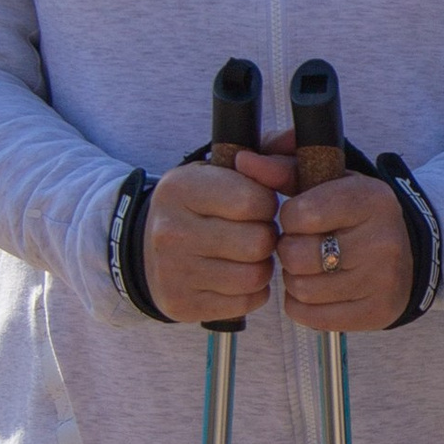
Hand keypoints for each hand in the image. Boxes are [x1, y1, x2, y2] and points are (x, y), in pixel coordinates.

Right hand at [142, 150, 281, 324]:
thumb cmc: (198, 206)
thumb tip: (296, 139)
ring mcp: (174, 272)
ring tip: (246, 255)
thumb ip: (264, 152)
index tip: (257, 205)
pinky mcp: (183, 304)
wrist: (147, 250)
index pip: (253, 201)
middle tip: (254, 232)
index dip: (267, 204)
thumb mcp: (220, 169)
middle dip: (266, 237)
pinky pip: (246, 302)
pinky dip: (251, 292)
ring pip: (255, 275)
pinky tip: (235, 277)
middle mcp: (171, 231)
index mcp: (181, 188)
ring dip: (261, 266)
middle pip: (258, 242)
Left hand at [257, 129, 414, 334]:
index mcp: (371, 199)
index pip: (300, 214)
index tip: (300, 218)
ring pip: (301, 288)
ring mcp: (382, 281)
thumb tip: (243, 160)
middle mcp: (382, 240)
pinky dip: (302, 304)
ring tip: (310, 267)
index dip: (288, 218)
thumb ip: (285, 167)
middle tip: (302, 246)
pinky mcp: (375, 313)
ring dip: (295, 278)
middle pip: (297, 256)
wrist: (408, 256)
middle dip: (289, 251)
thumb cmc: (356, 216)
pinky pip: (309, 315)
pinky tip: (316, 289)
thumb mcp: (330, 182)